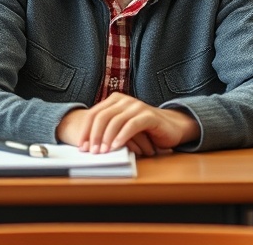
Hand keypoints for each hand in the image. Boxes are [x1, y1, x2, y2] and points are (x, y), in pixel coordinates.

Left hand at [56, 93, 199, 155]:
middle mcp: (124, 100)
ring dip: (106, 138)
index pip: (94, 114)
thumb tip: (87, 146)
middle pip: (102, 116)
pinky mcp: (149, 115)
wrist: (171, 127)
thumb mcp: (122, 128)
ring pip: (116, 120)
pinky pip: (132, 125)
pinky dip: (122, 136)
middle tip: (91, 152)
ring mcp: (137, 106)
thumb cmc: (144, 130)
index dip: (85, 130)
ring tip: (103, 152)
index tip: (81, 147)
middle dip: (94, 135)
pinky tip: (117, 146)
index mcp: (114, 100)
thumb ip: (107, 130)